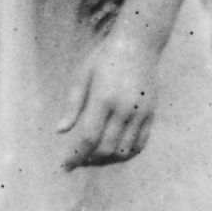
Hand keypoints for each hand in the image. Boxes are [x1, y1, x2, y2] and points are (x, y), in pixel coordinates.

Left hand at [57, 29, 157, 169]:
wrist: (139, 43)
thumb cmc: (105, 57)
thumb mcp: (83, 75)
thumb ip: (72, 105)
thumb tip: (60, 131)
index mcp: (104, 98)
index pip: (89, 138)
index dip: (75, 157)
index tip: (65, 167)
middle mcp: (124, 108)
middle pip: (107, 148)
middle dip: (90, 161)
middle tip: (78, 161)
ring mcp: (140, 112)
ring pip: (125, 151)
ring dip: (108, 160)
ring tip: (95, 157)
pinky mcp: (151, 114)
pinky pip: (140, 144)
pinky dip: (127, 154)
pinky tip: (114, 151)